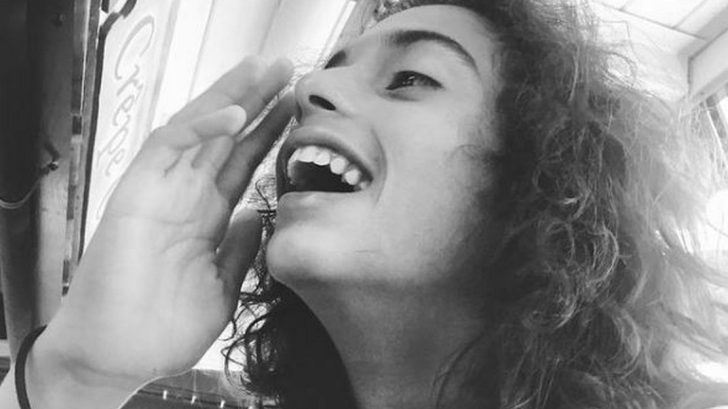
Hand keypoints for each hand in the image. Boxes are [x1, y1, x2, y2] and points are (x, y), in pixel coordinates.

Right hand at [37, 56, 293, 387]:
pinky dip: (200, 127)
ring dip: (232, 96)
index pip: (241, 164)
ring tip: (266, 68)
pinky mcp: (136, 191)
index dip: (268, 134)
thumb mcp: (222, 286)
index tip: (296, 109)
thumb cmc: (164, 328)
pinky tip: (235, 114)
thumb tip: (257, 215)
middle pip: (224, 137)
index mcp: (205, 216)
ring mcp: (161, 190)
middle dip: (256, 101)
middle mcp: (185, 195)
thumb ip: (239, 248)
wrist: (119, 356)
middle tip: (286, 68)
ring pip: (199, 128)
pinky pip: (168, 146)